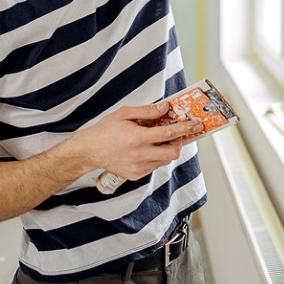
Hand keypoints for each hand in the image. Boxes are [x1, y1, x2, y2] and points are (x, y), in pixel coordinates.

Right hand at [68, 101, 203, 180]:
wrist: (89, 151)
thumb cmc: (106, 130)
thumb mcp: (125, 113)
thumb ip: (147, 111)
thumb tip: (165, 108)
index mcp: (136, 138)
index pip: (168, 134)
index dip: (184, 128)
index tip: (195, 124)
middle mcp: (138, 155)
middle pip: (172, 153)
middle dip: (179, 142)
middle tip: (176, 133)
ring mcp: (138, 168)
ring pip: (165, 160)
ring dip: (167, 149)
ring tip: (158, 139)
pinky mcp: (136, 175)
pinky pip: (155, 165)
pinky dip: (156, 156)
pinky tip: (147, 148)